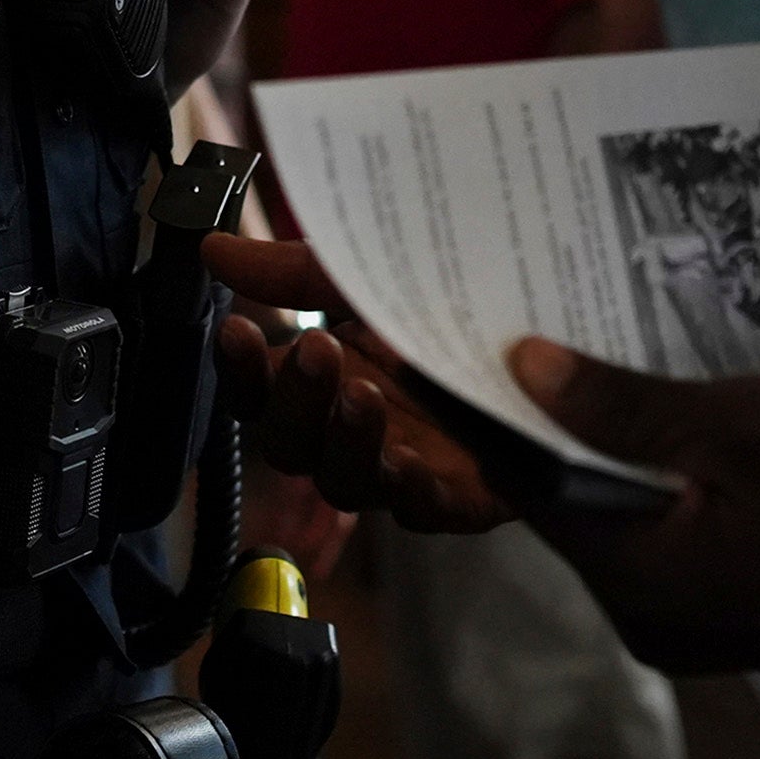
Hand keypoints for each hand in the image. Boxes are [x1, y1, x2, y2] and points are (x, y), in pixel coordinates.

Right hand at [206, 234, 508, 533]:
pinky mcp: (459, 497)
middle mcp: (350, 432)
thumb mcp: (375, 279)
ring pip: (346, 480)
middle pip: (290, 443)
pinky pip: (423, 510)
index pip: (258, 391)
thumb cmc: (449, 317)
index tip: (238, 329)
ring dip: (346, 440)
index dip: (241, 369)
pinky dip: (412, 490)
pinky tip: (410, 462)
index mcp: (324, 381)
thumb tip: (213, 248)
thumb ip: (298, 272)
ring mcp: (400, 468)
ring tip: (364, 393)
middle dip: (295, 399)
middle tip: (319, 348)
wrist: (546, 348)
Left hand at [506, 339, 759, 675]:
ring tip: (567, 348)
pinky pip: (655, 538)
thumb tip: (520, 367)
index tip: (435, 336)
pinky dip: (641, 479)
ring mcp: (685, 627)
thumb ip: (625, 406)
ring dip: (591, 445)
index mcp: (636, 577)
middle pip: (557, 504)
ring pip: (607, 520)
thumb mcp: (743, 427)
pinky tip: (646, 414)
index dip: (474, 405)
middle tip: (502, 319)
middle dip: (531, 417)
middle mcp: (644, 618)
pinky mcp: (723, 617)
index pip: (519, 482)